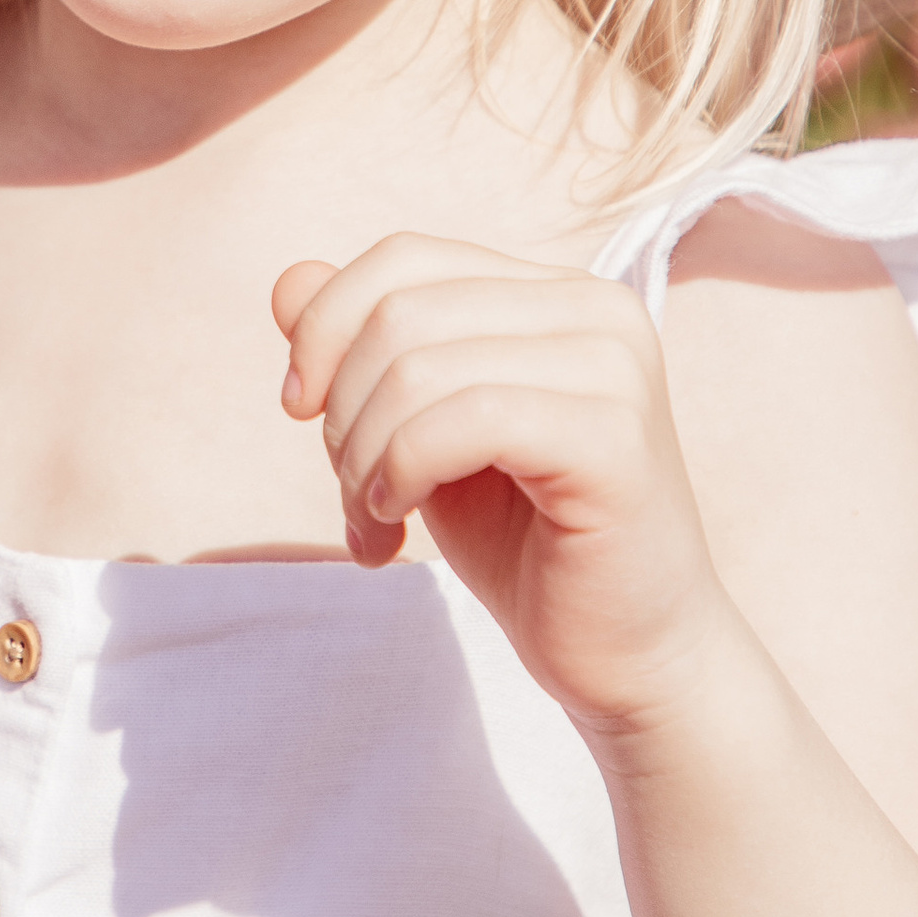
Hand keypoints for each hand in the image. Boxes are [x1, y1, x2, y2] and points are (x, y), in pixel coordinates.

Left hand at [273, 236, 727, 729]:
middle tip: (354, 494)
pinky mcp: (614, 437)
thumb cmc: (525, 543)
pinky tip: (403, 523)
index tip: (300, 410)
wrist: (627, 657)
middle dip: (342, 411)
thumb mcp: (419, 431)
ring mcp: (614, 367)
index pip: (403, 258)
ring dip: (363, 457)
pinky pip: (465, 420)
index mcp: (554, 293)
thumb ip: (363, 351)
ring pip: (420, 368)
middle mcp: (596, 308)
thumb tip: (289, 282)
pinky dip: (405, 471)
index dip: (326, 327)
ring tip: (378, 521)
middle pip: (399, 313)